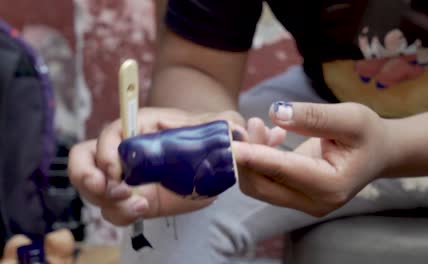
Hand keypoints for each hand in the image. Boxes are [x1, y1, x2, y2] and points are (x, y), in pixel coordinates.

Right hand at [68, 107, 281, 224]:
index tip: (118, 169)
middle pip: (87, 158)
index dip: (107, 148)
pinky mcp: (132, 195)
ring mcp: (127, 173)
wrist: (202, 154)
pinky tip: (140, 211)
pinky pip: (113, 205)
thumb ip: (235, 129)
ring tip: (135, 206)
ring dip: (107, 200)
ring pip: (95, 186)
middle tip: (117, 190)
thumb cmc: (207, 135)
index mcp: (144, 125)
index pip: (113, 130)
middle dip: (91, 176)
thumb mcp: (220, 128)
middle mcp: (128, 148)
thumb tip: (262, 130)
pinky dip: (120, 211)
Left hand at [233, 102, 389, 216]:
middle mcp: (315, 202)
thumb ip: (313, 117)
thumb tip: (275, 112)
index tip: (232, 145)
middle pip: (263, 186)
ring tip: (260, 125)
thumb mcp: (350, 118)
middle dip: (247, 156)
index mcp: (332, 186)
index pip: (284, 172)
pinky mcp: (293, 197)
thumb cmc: (368, 134)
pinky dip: (258, 159)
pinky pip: (264, 181)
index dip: (256, 157)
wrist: (378, 152)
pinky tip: (273, 136)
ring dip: (250, 156)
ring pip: (258, 185)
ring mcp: (303, 203)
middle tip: (249, 122)